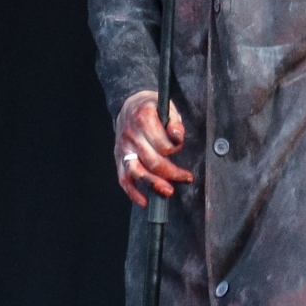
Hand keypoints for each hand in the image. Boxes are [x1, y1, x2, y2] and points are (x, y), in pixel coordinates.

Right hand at [115, 90, 192, 207]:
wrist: (128, 104)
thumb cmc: (152, 108)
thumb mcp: (167, 107)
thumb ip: (175, 123)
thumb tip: (177, 137)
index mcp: (143, 119)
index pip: (163, 144)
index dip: (175, 149)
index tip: (179, 147)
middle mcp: (131, 134)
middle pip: (152, 161)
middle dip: (172, 173)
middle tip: (186, 178)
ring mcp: (123, 148)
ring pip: (137, 172)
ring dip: (154, 184)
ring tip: (169, 191)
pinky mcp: (119, 158)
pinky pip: (123, 179)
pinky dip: (133, 193)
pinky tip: (144, 201)